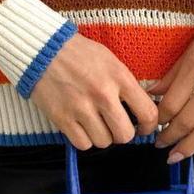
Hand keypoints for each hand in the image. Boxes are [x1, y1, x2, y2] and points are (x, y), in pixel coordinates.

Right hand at [29, 32, 158, 148]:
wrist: (44, 49)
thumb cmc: (79, 54)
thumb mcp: (111, 61)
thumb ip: (126, 84)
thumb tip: (140, 109)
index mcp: (119, 77)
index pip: (148, 113)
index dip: (150, 126)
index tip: (144, 128)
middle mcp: (102, 94)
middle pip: (125, 134)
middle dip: (123, 134)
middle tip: (117, 126)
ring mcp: (81, 108)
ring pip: (104, 142)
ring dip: (102, 136)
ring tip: (96, 124)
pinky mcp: (62, 118)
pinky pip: (82, 144)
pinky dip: (84, 139)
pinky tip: (82, 127)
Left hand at [146, 23, 193, 163]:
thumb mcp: (193, 49)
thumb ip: (173, 74)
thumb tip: (151, 94)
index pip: (172, 101)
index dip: (159, 119)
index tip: (152, 127)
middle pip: (189, 118)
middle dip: (170, 137)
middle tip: (161, 146)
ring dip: (191, 146)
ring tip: (177, 155)